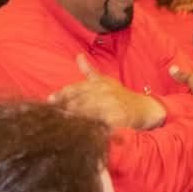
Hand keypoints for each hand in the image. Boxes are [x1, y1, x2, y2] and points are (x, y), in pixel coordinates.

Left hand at [50, 54, 166, 129]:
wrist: (143, 108)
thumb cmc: (121, 96)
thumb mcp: (105, 81)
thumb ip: (90, 71)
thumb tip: (78, 56)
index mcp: (98, 84)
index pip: (74, 88)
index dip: (60, 95)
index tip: (49, 101)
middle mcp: (103, 92)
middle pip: (77, 102)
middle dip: (64, 110)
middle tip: (51, 117)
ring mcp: (110, 105)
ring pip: (86, 114)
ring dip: (74, 121)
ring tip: (62, 126)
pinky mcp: (117, 119)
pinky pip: (100, 126)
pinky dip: (91, 131)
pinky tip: (81, 135)